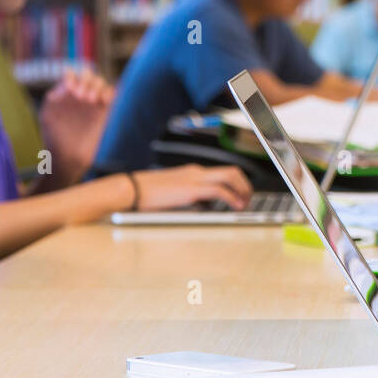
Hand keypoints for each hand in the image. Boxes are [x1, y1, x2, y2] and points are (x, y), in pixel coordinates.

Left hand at [39, 68, 113, 183]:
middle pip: (88, 75)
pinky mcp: (104, 112)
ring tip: (92, 100)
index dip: (73, 77)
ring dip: (97, 86)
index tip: (71, 89)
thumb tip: (69, 82)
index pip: (72, 75)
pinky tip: (102, 102)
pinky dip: (109, 93)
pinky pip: (112, 93)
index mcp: (64, 94)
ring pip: (100, 82)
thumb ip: (55, 96)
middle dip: (87, 81)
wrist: (69, 158)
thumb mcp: (48, 115)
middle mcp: (79, 96)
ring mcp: (92, 103)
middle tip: (82, 97)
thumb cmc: (54, 138)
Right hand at [126, 164, 252, 211]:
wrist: (129, 189)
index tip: (243, 195)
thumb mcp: (173, 194)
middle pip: (232, 170)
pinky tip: (235, 207)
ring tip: (245, 204)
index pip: (223, 172)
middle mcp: (197, 171)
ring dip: (243, 190)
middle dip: (245, 185)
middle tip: (248, 200)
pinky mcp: (191, 189)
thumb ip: (189, 197)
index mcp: (193, 172)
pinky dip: (232, 197)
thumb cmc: (146, 194)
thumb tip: (202, 207)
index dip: (238, 183)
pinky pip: (219, 190)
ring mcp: (194, 178)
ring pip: (230, 176)